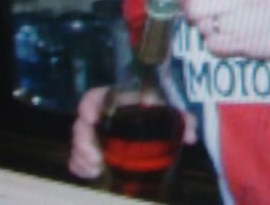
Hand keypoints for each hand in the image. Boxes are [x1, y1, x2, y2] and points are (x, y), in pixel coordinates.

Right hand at [67, 84, 197, 179]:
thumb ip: (184, 121)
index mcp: (118, 101)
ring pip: (79, 142)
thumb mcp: (173, 114)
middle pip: (82, 124)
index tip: (90, 117)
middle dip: (83, 141)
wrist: (158, 125)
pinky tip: (90, 173)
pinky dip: (79, 165)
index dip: (89, 104)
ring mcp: (97, 134)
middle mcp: (103, 116)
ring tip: (95, 169)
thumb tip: (192, 137)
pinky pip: (78, 156)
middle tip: (95, 158)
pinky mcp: (95, 150)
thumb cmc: (162, 114)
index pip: (96, 96)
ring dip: (81, 156)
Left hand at [175, 0, 269, 59]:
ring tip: (214, 18)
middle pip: (194, 6)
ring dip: (202, 23)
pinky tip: (223, 32)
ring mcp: (243, 25)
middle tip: (192, 6)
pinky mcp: (247, 46)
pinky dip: (212, 39)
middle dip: (188, 6)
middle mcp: (240, 0)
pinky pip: (214, 45)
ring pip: (203, 27)